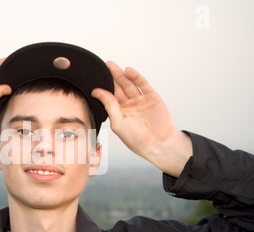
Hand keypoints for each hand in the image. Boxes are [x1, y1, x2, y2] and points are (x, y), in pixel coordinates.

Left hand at [92, 62, 191, 176]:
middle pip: (118, 88)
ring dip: (121, 75)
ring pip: (128, 84)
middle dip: (111, 77)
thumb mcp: (118, 123)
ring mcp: (140, 100)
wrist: (159, 144)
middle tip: (102, 66)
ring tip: (111, 65)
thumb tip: (96, 92)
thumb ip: (109, 106)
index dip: (102, 88)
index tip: (94, 79)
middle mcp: (129, 105)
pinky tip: (127, 70)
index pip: (109, 97)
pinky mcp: (152, 97)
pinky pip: (142, 84)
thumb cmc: (137, 139)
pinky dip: (135, 77)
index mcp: (119, 113)